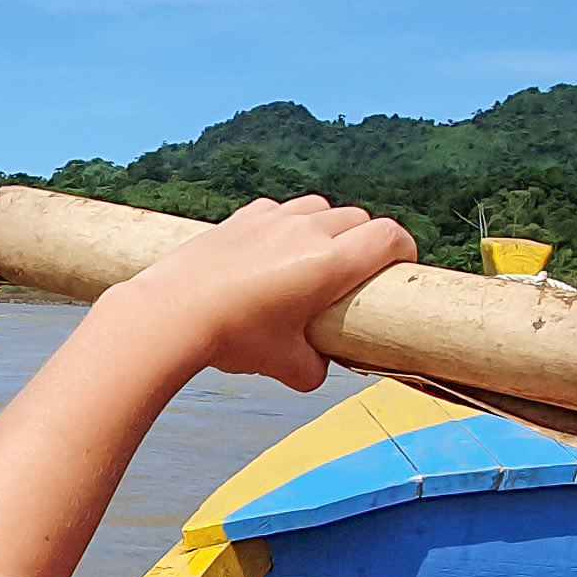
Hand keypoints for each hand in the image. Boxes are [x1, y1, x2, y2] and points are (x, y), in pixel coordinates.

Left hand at [98, 197, 418, 390]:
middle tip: (359, 272)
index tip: (401, 268)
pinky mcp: (243, 216)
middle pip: (359, 218)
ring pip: (321, 207)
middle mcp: (308, 230)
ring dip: (330, 226)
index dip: (404, 249)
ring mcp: (274, 218)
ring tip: (319, 256)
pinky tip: (275, 249)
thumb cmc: (234, 339)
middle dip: (367, 241)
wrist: (172, 313)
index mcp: (330, 263)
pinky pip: (281, 208)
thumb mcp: (285, 366)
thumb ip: (313, 367)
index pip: (388, 237)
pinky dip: (290, 222)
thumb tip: (317, 369)